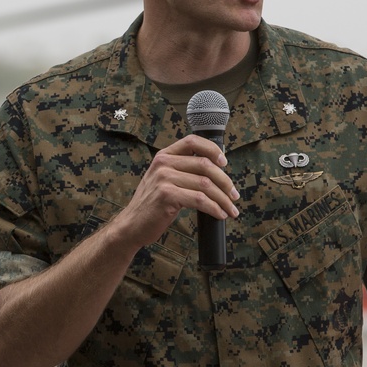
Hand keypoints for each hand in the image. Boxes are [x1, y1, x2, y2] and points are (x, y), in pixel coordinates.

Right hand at [108, 134, 239, 249]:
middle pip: (205, 166)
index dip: (213, 149)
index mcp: (164, 156)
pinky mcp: (166, 195)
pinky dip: (214, 208)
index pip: (193, 141)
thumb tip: (218, 171)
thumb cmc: (154, 204)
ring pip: (206, 185)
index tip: (225, 162)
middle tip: (234, 196)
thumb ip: (183, 170)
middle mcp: (163, 163)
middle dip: (225, 182)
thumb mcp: (164, 180)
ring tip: (231, 209)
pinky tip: (220, 214)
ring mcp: (164, 178)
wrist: (132, 225)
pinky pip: (200, 200)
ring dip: (223, 199)